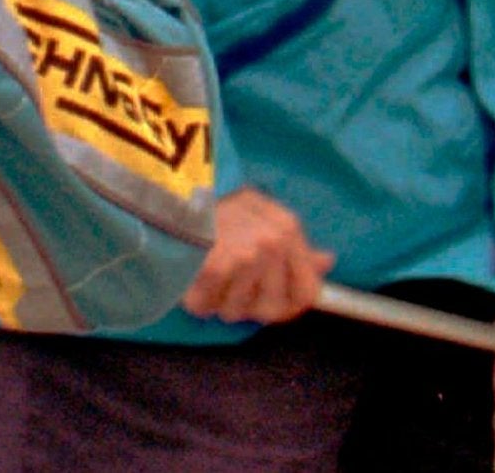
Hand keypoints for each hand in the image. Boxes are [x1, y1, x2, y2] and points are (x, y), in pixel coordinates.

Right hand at [181, 186, 331, 323]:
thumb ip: (296, 246)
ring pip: (237, 312)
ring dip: (218, 299)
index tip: (264, 292)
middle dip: (248, 301)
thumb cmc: (215, 200)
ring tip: (205, 268)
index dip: (288, 302)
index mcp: (287, 230)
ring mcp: (244, 257)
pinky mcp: (212, 266)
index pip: (306, 294)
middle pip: (271, 309)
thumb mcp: (260, 213)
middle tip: (228, 273)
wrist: (166, 182)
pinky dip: (195, 296)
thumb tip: (327, 261)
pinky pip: (207, 306)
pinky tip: (190, 273)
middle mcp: (272, 243)